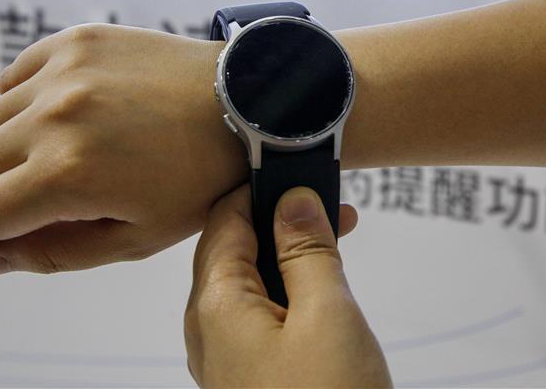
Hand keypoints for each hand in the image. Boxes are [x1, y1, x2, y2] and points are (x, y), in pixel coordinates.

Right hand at [0, 23, 246, 273]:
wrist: (244, 105)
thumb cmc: (198, 180)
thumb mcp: (135, 237)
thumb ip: (54, 252)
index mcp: (67, 175)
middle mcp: (53, 117)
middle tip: (36, 199)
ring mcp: (62, 72)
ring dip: (8, 147)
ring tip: (57, 154)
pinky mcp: (76, 40)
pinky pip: (15, 76)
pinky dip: (24, 101)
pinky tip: (61, 114)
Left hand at [185, 185, 390, 387]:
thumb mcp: (327, 315)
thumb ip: (308, 251)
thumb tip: (294, 201)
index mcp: (216, 306)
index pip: (227, 219)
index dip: (266, 190)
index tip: (306, 176)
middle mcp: (209, 331)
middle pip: (236, 250)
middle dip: (283, 223)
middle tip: (336, 212)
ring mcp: (225, 359)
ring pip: (250, 285)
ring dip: (289, 260)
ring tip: (336, 248)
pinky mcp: (247, 377)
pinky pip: (259, 317)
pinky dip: (288, 294)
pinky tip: (319, 293)